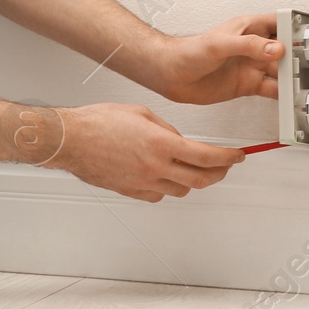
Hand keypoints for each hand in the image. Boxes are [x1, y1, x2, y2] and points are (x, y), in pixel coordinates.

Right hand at [44, 103, 244, 201]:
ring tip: (194, 170)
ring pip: (181, 191)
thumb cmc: (97, 122)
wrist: (70, 139)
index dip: (229, 157)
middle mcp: (155, 167)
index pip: (208, 156)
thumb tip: (179, 139)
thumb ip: (166, 128)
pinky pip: (158, 196)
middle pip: (200, 179)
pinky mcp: (130, 191)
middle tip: (225, 166)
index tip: (238, 156)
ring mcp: (143, 182)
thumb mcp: (140, 113)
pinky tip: (164, 178)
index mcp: (161, 144)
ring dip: (193, 181)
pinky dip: (167, 188)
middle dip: (219, 173)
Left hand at [149, 12, 308, 104]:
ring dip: (308, 79)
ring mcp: (254, 66)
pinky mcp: (248, 85)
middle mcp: (256, 47)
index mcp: (251, 28)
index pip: (286, 24)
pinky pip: (275, 90)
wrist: (170, 74)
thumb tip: (276, 48)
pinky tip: (304, 102)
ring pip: (288, 72)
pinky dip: (290, 96)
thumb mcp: (218, 44)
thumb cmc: (188, 51)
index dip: (308, 30)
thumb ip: (247, 45)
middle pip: (293, 50)